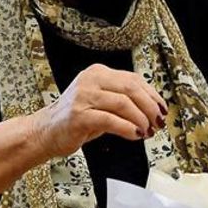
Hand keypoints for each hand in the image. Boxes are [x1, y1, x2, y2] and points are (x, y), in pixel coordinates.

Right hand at [36, 64, 166, 157]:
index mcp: (98, 72)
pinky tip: (135, 135)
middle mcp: (90, 80)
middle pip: (131, 88)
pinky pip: (110, 120)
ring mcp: (83, 97)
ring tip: (147, 130)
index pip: (133, 79)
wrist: (45, 132)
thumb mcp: (101, 102)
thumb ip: (123, 100)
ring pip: (123, 103)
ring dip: (141, 119)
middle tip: (158, 121)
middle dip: (149, 107)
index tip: (162, 109)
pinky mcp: (79, 115)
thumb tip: (153, 109)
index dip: (152, 95)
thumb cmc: (75, 119)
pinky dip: (128, 128)